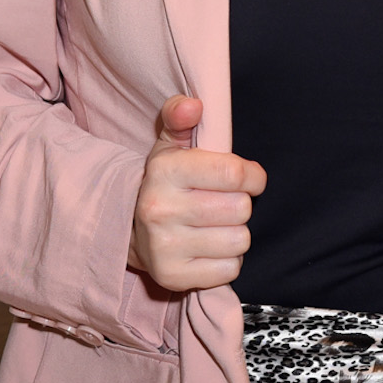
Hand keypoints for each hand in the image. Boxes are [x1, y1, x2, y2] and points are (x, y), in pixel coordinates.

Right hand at [127, 95, 266, 291]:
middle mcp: (161, 209)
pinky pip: (230, 269)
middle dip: (240, 204)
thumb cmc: (165, 183)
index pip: (234, 174)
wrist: (129, 231)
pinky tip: (210, 248)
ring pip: (240, 241)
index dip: (253, 176)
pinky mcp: (172, 277)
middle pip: (241, 209)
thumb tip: (192, 105)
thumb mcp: (169, 146)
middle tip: (224, 203)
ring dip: (235, 233)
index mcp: (165, 170)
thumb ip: (180, 117)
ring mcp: (165, 246)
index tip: (251, 178)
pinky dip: (228, 260)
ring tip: (216, 226)